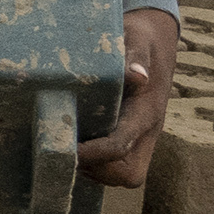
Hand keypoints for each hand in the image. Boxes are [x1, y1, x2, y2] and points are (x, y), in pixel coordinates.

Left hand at [81, 5, 178, 190]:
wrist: (154, 40)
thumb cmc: (139, 38)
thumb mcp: (136, 39)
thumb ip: (134, 56)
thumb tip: (136, 76)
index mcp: (147, 112)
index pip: (122, 146)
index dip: (93, 154)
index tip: (64, 146)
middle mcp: (145, 132)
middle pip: (127, 175)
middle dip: (96, 170)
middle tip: (63, 150)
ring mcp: (138, 138)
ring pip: (117, 174)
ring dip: (89, 169)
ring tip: (60, 146)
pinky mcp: (127, 138)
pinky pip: (110, 166)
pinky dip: (89, 162)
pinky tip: (65, 140)